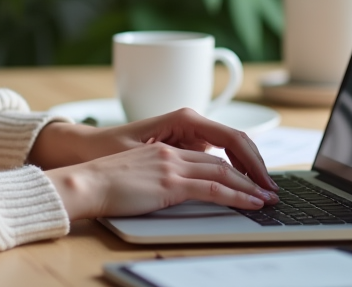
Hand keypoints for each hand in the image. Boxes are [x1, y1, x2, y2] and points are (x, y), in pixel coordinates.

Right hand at [43, 142, 277, 221]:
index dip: (233, 163)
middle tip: (267, 188)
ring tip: (267, 198)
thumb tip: (169, 189)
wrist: (84, 182)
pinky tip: (251, 203)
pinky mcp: (170, 182)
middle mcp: (171, 151)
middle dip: (249, 173)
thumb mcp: (135, 172)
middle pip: (221, 158)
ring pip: (222, 171)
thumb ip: (156, 174)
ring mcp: (172, 165)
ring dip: (249, 185)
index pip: (208, 152)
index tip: (249, 177)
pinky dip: (238, 195)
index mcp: (164, 147)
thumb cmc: (101, 181)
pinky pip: (213, 187)